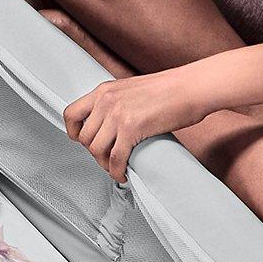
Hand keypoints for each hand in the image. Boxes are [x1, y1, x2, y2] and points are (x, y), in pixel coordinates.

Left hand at [62, 65, 215, 183]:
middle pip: (84, 138)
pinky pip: (115, 158)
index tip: (84, 142)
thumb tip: (109, 126)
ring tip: (117, 167)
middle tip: (108, 159)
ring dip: (105, 164)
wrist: (191, 87)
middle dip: (95, 153)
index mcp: (104, 90)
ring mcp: (117, 114)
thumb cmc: (170, 90)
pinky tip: (124, 174)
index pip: (71, 113)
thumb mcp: (132, 89)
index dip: (74, 133)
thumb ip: (116, 103)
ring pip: (96, 150)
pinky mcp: (132, 128)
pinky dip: (117, 171)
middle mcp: (106, 101)